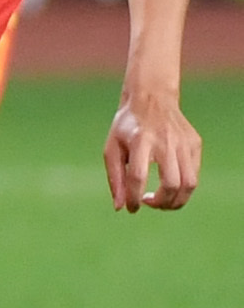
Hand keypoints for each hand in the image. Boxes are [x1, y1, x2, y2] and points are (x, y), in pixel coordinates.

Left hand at [105, 84, 201, 211]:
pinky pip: (194, 175)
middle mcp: (165, 142)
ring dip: (176, 201)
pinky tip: (170, 186)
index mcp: (139, 141)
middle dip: (160, 203)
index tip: (131, 208)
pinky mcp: (195, 144)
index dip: (134, 198)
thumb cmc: (127, 128)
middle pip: (171, 184)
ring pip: (189, 184)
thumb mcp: (112, 149)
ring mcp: (183, 143)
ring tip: (162, 202)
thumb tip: (120, 207)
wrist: (151, 99)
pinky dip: (184, 189)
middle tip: (149, 202)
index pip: (138, 177)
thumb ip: (115, 178)